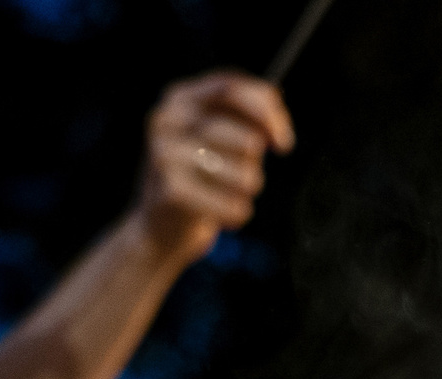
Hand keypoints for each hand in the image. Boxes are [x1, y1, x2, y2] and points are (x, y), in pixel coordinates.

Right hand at [135, 74, 294, 261]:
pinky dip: (238, 214)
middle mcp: (167, 121)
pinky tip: (223, 215)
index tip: (284, 141)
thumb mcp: (217, 139)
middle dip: (256, 164)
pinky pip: (234, 205)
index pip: (231, 88)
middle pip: (246, 139)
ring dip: (247, 191)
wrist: (157, 228)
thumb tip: (275, 110)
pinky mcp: (171, 192)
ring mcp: (165, 155)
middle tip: (244, 179)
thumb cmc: (199, 178)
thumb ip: (244, 118)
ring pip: (244, 175)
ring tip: (227, 196)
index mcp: (179, 99)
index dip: (267, 111)